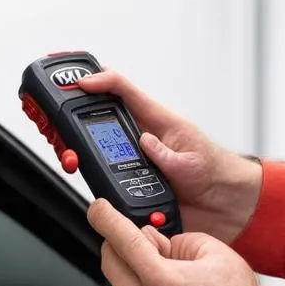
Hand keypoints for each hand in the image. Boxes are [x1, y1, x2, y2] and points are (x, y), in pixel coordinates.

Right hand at [79, 69, 262, 243]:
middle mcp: (141, 139)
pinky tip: (89, 180)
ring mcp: (134, 160)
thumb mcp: (191, 161)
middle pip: (100, 118)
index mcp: (156, 121)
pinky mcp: (131, 183)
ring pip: (97, 150)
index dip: (100, 81)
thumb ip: (167, 154)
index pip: (124, 91)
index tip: (81, 83)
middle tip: (62, 125)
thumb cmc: (212, 173)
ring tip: (72, 156)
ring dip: (81, 152)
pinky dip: (97, 181)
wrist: (222, 205)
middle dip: (78, 119)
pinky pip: (106, 181)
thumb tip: (145, 142)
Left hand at [88, 199, 284, 285]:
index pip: (120, 239)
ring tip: (173, 284)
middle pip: (111, 265)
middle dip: (122, 248)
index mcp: (160, 281)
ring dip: (137, 280)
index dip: (104, 217)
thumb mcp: (215, 253)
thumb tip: (155, 240)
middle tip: (148, 246)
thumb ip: (176, 240)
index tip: (98, 210)